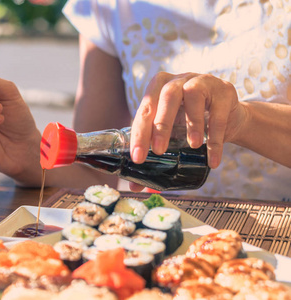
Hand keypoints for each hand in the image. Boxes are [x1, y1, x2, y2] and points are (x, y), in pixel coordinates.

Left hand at [130, 72, 246, 168]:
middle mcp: (178, 80)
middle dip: (161, 124)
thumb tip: (135, 186)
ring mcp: (202, 80)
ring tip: (192, 146)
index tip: (137, 157)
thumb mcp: (171, 135)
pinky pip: (219, 113)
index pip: (145, 109)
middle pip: (166, 96)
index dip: (139, 133)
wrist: (228, 116)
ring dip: (192, 123)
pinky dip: (215, 138)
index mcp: (158, 88)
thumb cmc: (190, 124)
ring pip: (193, 94)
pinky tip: (212, 160)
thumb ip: (153, 155)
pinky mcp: (224, 90)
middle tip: (159, 151)